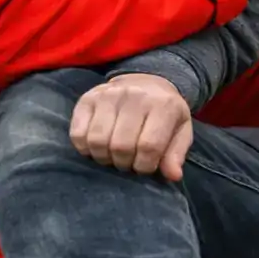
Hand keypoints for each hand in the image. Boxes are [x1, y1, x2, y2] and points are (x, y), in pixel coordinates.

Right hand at [71, 74, 192, 181]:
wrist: (146, 82)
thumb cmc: (164, 113)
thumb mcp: (180, 131)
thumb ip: (176, 153)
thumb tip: (173, 176)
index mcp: (163, 105)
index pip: (149, 146)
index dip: (144, 166)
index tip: (145, 167)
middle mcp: (135, 96)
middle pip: (121, 146)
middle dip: (124, 164)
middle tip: (128, 162)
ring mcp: (108, 95)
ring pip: (97, 141)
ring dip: (104, 158)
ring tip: (113, 156)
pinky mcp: (87, 99)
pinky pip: (78, 134)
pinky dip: (85, 149)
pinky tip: (97, 147)